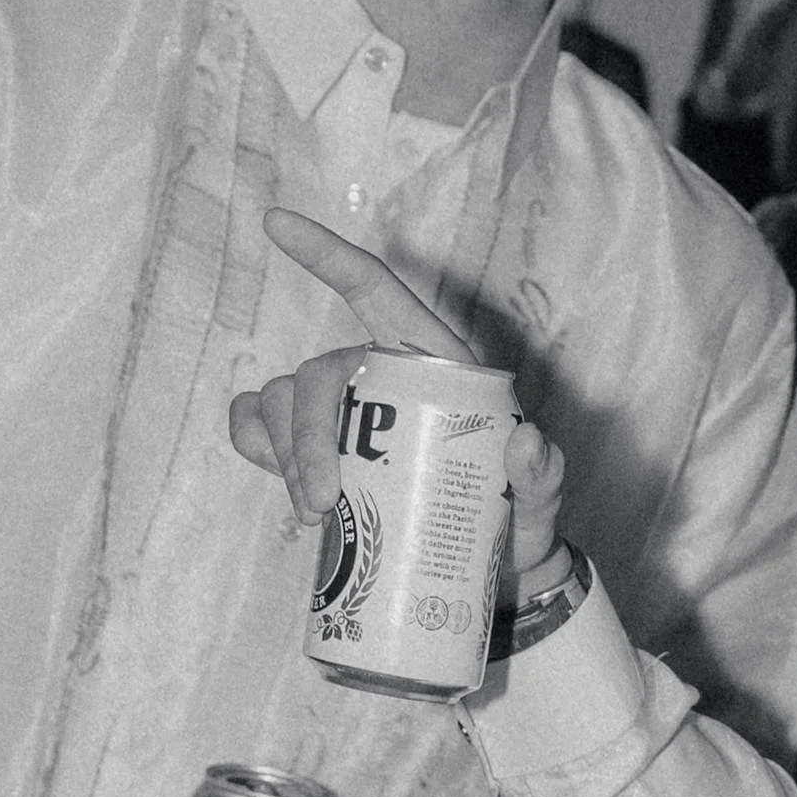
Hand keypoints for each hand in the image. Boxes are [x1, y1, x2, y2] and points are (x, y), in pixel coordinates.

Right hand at [228, 209, 568, 577]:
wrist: (492, 574)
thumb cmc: (519, 518)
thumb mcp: (540, 498)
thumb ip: (541, 472)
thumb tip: (526, 440)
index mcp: (433, 364)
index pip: (373, 290)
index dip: (327, 256)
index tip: (275, 222)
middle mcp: (380, 377)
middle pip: (319, 373)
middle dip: (309, 437)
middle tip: (321, 503)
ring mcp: (343, 415)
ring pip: (283, 403)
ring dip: (285, 453)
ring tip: (316, 513)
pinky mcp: (315, 454)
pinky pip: (258, 428)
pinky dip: (255, 445)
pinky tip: (280, 484)